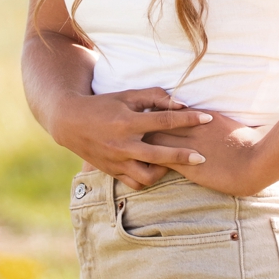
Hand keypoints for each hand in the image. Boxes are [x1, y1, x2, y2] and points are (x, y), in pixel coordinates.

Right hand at [51, 87, 214, 190]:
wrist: (70, 123)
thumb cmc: (105, 105)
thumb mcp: (128, 95)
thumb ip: (156, 97)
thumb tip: (182, 104)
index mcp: (127, 122)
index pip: (165, 121)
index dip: (189, 119)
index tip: (208, 118)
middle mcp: (122, 145)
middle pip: (160, 154)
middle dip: (184, 156)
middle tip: (203, 157)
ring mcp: (116, 161)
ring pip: (147, 176)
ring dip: (165, 171)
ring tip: (176, 163)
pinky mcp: (112, 171)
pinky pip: (135, 183)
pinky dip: (148, 178)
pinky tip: (159, 170)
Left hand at [145, 112, 270, 196]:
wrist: (256, 161)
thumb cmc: (249, 145)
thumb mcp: (229, 126)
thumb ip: (212, 122)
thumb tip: (204, 120)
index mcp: (204, 117)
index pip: (173, 111)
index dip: (159, 114)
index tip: (148, 117)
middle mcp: (194, 128)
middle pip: (159, 121)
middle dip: (146, 125)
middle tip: (133, 129)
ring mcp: (189, 145)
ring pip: (156, 138)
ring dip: (144, 142)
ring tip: (133, 145)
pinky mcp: (187, 164)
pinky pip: (161, 159)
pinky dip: (150, 160)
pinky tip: (142, 164)